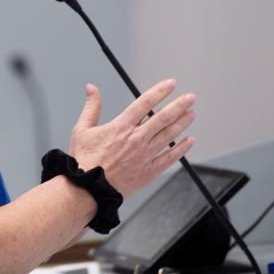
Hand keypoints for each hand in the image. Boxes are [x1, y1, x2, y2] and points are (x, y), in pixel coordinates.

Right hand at [68, 79, 195, 198]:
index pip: (145, 103)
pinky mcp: (149, 172)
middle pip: (163, 118)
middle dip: (179, 105)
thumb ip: (91, 107)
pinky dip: (181, 149)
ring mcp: (145, 156)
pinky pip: (170, 158)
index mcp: (121, 127)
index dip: (160, 91)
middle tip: (190, 97)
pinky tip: (189, 141)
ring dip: (182, 123)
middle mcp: (136, 139)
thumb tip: (91, 88)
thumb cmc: (83, 161)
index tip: (170, 84)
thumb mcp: (82, 129)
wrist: (87, 189)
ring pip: (169, 136)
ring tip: (191, 114)